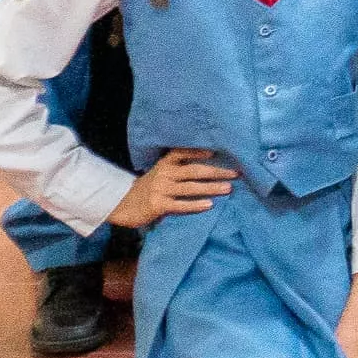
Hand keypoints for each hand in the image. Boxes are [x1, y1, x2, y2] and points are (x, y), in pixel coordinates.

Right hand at [108, 145, 237, 227]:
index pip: (183, 152)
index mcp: (165, 164)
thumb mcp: (160, 174)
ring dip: (211, 188)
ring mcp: (160, 189)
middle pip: (194, 170)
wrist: (122, 206)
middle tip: (235, 174)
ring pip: (191, 187)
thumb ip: (178, 169)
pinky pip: (180, 205)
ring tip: (228, 189)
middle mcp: (164, 174)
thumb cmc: (148, 189)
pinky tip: (209, 205)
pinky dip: (195, 205)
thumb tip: (209, 164)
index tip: (216, 151)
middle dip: (216, 172)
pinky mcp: (158, 205)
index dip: (199, 151)